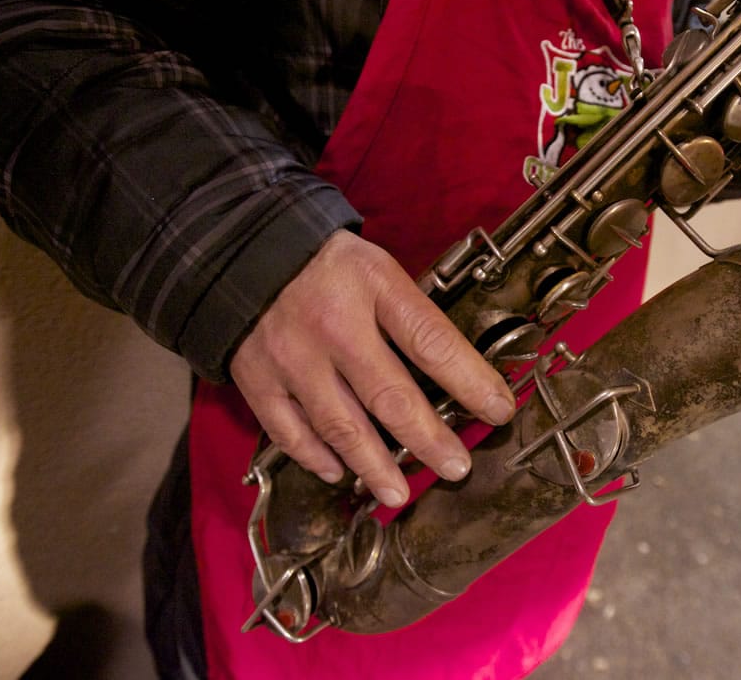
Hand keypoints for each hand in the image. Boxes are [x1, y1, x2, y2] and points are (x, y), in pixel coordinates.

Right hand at [230, 230, 515, 507]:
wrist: (241, 247)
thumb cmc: (326, 263)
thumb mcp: (378, 268)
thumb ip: (410, 314)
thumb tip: (456, 372)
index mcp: (373, 288)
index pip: (431, 341)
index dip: (470, 381)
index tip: (499, 411)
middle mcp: (333, 326)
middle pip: (389, 396)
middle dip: (428, 439)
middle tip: (456, 469)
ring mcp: (291, 356)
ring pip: (339, 424)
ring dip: (373, 464)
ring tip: (399, 493)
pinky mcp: (256, 377)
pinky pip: (288, 431)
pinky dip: (315, 457)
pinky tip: (340, 472)